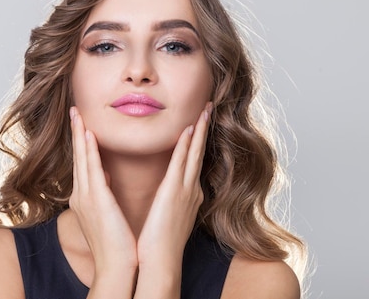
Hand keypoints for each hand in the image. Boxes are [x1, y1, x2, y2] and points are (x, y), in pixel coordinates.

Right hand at [68, 107, 137, 282]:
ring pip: (81, 158)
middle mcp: (81, 195)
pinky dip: (88, 150)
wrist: (116, 267)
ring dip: (80, 134)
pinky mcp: (96, 200)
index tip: (81, 124)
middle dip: (76, 132)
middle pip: (78, 156)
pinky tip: (88, 134)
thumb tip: (105, 176)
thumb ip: (103, 194)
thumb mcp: (107, 214)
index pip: (83, 164)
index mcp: (86, 199)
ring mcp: (86, 197)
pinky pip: (91, 169)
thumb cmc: (116, 244)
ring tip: (78, 114)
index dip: (81, 142)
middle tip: (75, 111)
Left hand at [136, 102, 211, 268]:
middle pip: (199, 152)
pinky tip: (189, 129)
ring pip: (194, 153)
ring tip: (204, 110)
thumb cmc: (161, 243)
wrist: (160, 261)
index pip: (194, 162)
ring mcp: (186, 190)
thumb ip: (171, 202)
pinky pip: (181, 162)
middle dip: (204, 129)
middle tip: (208, 108)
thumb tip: (167, 193)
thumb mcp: (169, 217)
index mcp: (189, 195)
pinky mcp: (175, 191)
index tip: (199, 123)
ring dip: (199, 130)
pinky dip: (187, 145)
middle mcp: (192, 190)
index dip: (198, 141)